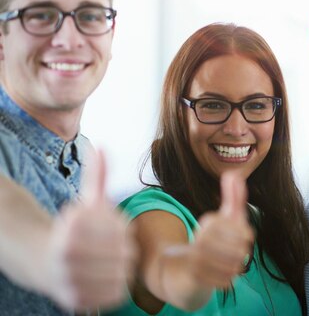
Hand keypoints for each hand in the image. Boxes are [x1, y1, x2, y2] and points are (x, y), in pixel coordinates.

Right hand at [44, 150, 135, 310]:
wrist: (42, 259)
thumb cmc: (74, 227)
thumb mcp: (85, 199)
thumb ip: (97, 174)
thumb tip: (103, 146)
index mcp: (73, 226)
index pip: (124, 230)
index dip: (122, 228)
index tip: (111, 228)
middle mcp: (67, 254)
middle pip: (126, 252)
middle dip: (124, 248)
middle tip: (114, 247)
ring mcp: (69, 280)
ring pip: (122, 275)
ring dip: (121, 268)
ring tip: (109, 261)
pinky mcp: (74, 301)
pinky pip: (114, 295)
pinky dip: (114, 286)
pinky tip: (103, 276)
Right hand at [187, 171, 253, 289]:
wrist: (182, 273)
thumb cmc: (210, 241)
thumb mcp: (222, 218)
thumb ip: (231, 197)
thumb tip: (233, 173)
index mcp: (208, 224)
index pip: (236, 227)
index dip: (244, 232)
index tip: (246, 235)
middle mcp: (200, 241)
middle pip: (236, 247)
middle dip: (241, 251)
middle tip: (241, 252)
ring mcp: (196, 261)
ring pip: (232, 265)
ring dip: (236, 266)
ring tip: (234, 264)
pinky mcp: (195, 280)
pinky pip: (224, 281)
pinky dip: (228, 280)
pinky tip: (225, 276)